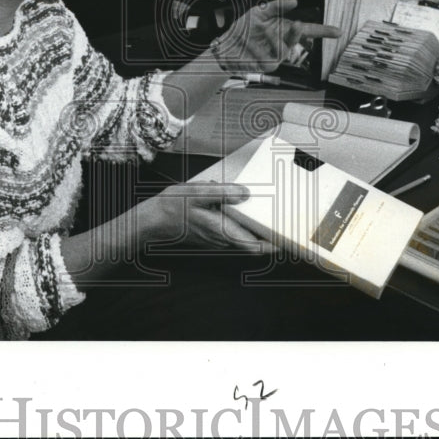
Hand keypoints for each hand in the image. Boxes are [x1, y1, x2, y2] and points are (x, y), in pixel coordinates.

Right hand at [137, 182, 273, 253]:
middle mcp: (221, 239)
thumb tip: (246, 193)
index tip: (287, 237)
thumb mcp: (197, 193)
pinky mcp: (208, 234)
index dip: (274, 245)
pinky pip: (228, 230)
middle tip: (280, 218)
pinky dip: (237, 221)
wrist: (150, 222)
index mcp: (222, 231)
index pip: (255, 246)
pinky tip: (233, 204)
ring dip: (251, 225)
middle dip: (266, 231)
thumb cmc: (172, 208)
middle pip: (250, 241)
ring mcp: (214, 239)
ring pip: (240, 235)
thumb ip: (223, 192)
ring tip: (261, 208)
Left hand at [210, 0, 340, 73]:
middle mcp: (284, 42)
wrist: (226, 45)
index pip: (308, 30)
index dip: (323, 31)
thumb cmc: (242, 29)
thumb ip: (278, 6)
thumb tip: (295, 2)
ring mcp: (277, 56)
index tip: (338, 32)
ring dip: (274, 38)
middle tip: (297, 25)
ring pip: (286, 48)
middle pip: (300, 38)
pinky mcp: (269, 66)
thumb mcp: (259, 12)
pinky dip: (261, 47)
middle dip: (299, 32)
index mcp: (284, 29)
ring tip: (260, 31)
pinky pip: (271, 56)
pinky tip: (253, 43)